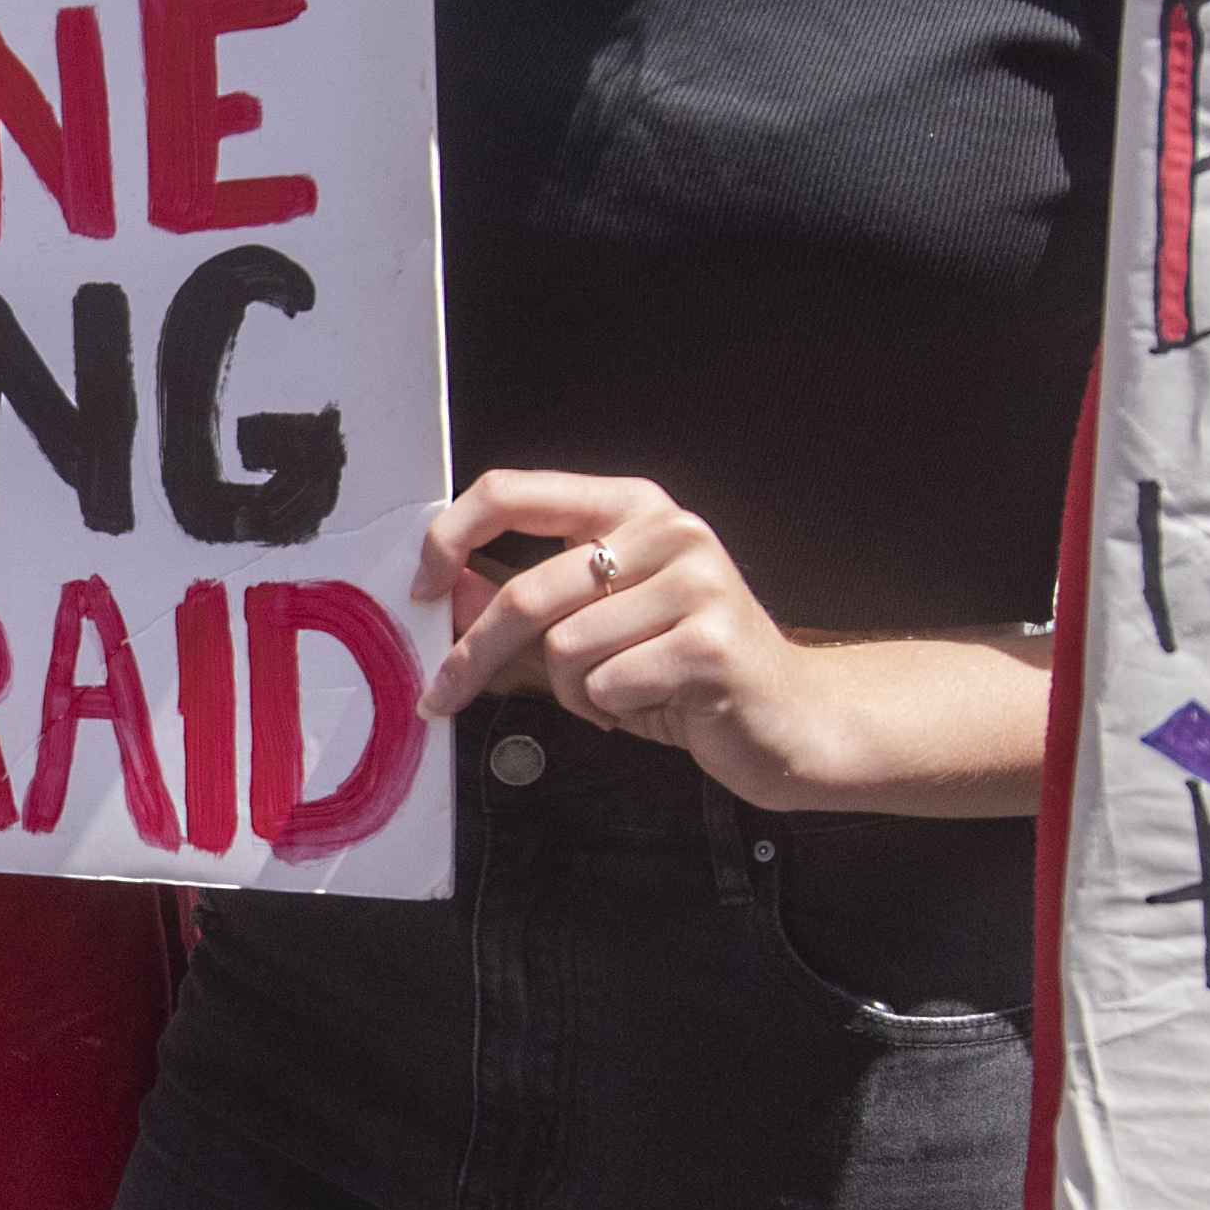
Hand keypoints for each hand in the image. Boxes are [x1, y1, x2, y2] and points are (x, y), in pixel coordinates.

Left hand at [419, 472, 873, 812]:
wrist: (790, 717)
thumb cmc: (684, 669)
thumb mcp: (594, 626)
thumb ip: (520, 606)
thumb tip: (443, 592)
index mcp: (630, 506)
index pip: (513, 491)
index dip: (451, 537)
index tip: (420, 587)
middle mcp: (666, 529)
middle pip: (527, 591)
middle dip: (474, 655)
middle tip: (443, 694)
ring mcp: (696, 581)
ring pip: (564, 648)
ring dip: (571, 690)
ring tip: (616, 690)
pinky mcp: (710, 643)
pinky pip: (606, 684)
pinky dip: (609, 710)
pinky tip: (650, 703)